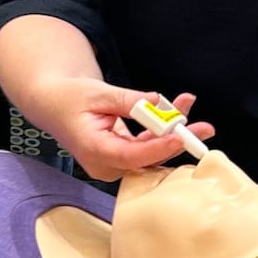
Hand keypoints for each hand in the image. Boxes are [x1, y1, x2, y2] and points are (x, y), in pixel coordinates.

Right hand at [24, 79, 215, 180]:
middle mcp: (105, 164)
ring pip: (151, 152)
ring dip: (172, 131)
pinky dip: (161, 130)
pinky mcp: (122, 157)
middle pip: (148, 158)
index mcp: (94, 150)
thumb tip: (157, 102)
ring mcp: (114, 164)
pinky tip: (176, 110)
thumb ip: (128, 100)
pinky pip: (147, 147)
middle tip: (204, 128)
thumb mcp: (98, 93)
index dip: (159, 147)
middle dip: (176, 140)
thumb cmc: (70, 98)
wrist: (53, 104)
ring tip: (188, 104)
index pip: (132, 155)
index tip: (181, 135)